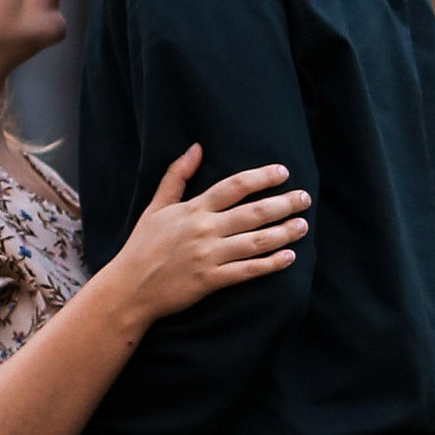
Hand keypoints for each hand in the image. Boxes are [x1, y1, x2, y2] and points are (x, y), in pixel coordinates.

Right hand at [112, 148, 308, 326]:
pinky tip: (288, 257)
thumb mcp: (156, 206)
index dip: (262, 177)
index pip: (234, 186)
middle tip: (305, 199)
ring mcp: (208, 256)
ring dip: (283, 233)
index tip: (283, 172)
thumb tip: (195, 147)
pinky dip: (270, 264)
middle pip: (253, 213)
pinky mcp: (210, 281)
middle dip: (283, 204)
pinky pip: (247, 271)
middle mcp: (204, 230)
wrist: (129, 287)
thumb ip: (177, 176)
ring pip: (255, 242)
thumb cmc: (143, 245)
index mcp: (193, 209)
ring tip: (303, 226)